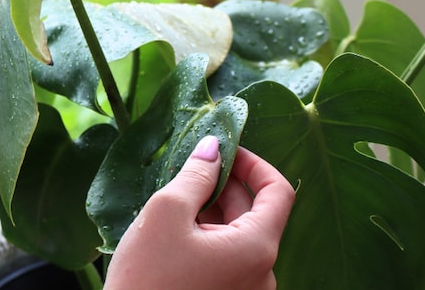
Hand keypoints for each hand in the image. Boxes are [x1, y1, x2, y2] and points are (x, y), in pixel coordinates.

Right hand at [104, 136, 294, 289]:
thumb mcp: (166, 213)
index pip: (278, 191)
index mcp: (257, 249)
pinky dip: (206, 236)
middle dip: (225, 184)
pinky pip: (225, 258)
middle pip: (256, 213)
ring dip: (211, 210)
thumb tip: (213, 147)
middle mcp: (261, 273)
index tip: (224, 149)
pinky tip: (173, 229)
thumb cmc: (146, 278)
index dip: (254, 163)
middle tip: (189, 166)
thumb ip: (195, 176)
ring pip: (237, 235)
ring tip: (175, 197)